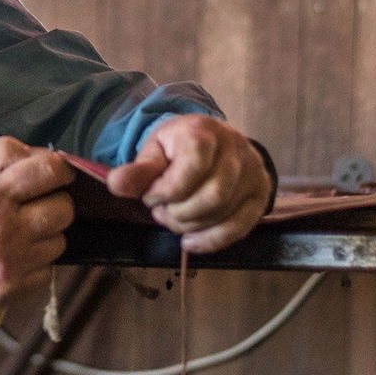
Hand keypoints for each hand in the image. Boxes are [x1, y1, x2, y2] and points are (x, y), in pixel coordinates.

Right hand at [0, 137, 73, 309]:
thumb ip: (1, 151)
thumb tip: (42, 155)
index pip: (51, 172)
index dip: (60, 168)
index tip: (54, 172)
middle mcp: (7, 232)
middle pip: (64, 210)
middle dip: (54, 200)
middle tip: (33, 201)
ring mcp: (10, 265)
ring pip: (59, 242)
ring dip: (46, 232)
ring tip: (20, 228)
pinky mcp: (10, 290)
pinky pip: (46, 271)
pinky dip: (35, 260)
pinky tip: (14, 252)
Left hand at [105, 114, 272, 252]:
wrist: (212, 141)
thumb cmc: (178, 147)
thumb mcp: (154, 151)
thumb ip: (137, 170)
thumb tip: (115, 185)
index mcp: (204, 133)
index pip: (189, 173)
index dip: (164, 192)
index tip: (150, 194)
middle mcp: (235, 151)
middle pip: (210, 197)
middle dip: (178, 212)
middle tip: (161, 210)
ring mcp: (252, 173)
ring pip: (222, 213)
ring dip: (190, 225)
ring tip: (174, 217)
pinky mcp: (259, 195)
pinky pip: (240, 227)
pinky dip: (212, 240)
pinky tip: (190, 241)